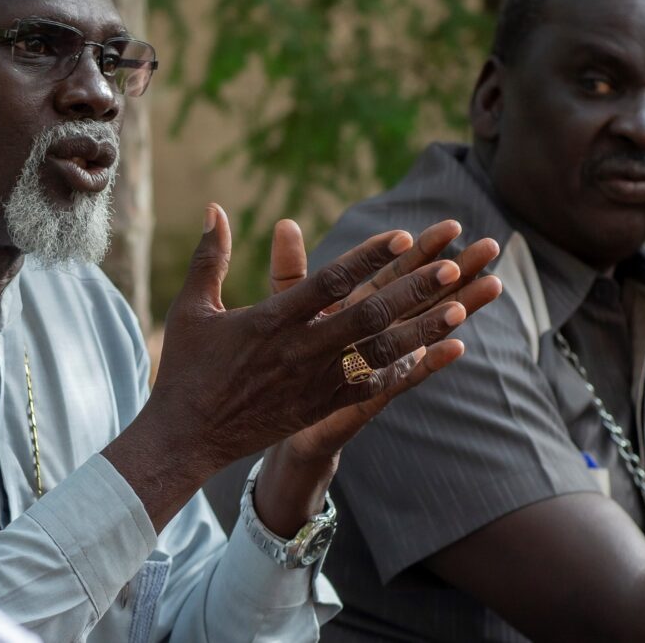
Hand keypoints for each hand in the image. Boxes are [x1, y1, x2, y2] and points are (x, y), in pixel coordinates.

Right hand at [151, 205, 499, 473]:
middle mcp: (298, 350)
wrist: (186, 436)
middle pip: (368, 314)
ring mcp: (312, 383)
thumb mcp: (192, 306)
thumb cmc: (186, 367)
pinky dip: (403, 370)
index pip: (329, 281)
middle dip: (413, 289)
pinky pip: (369, 388)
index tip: (403, 235)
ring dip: (421, 329)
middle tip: (453, 266)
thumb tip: (214, 208)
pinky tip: (432, 355)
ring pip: (378, 352)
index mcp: (270, 321)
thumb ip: (209, 256)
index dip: (369, 257)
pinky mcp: (317, 408)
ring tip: (459, 308)